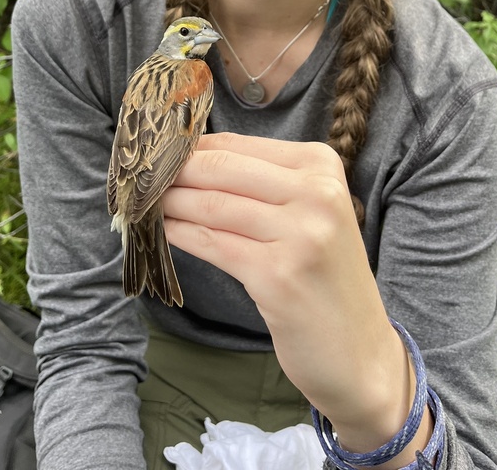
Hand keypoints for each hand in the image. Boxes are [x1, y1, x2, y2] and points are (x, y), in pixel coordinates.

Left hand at [162, 133, 429, 462]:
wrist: (361, 353)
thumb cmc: (323, 276)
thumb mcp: (307, 212)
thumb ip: (258, 182)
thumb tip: (186, 157)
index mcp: (321, 164)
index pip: (235, 144)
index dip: (185, 147)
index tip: (152, 154)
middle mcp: (316, 193)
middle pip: (219, 167)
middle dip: (169, 171)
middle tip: (135, 178)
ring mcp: (301, 234)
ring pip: (210, 205)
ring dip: (167, 203)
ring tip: (142, 204)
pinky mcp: (278, 276)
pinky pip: (212, 244)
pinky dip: (179, 235)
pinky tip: (162, 232)